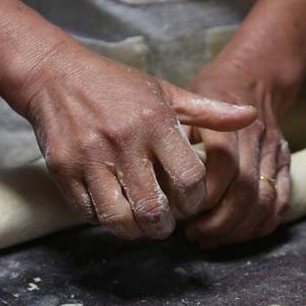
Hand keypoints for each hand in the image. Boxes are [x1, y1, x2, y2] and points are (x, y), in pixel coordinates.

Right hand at [18, 43, 257, 239]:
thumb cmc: (117, 86)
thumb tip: (252, 116)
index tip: (190, 203)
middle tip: (167, 224)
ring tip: (142, 225)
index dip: (194, 201)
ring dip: (135, 231)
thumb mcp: (167, 92)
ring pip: (119, 218)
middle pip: (154, 208)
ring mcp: (90, 157)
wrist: (53, 74)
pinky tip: (114, 209)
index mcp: (155, 122)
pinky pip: (88, 212)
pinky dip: (104, 220)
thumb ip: (209, 112)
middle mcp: (123, 140)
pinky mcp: (62, 169)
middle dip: (165, 227)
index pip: (188, 179)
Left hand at [182, 55, 296, 248]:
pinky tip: (235, 234)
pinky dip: (260, 225)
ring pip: (264, 202)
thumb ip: (174, 134)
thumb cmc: (210, 93)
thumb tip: (153, 177)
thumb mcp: (186, 101)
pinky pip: (279, 203)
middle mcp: (257, 137)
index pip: (223, 165)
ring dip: (237, 228)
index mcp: (229, 122)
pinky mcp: (285, 164)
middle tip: (194, 235)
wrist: (254, 77)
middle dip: (220, 221)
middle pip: (246, 190)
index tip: (183, 212)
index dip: (204, 194)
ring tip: (210, 238)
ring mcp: (275, 151)